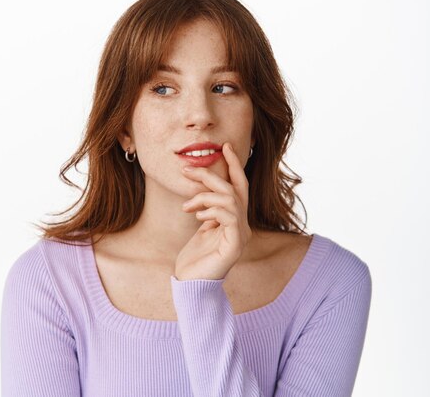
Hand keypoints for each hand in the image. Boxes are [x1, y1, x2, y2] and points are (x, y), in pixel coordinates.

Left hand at [176, 142, 252, 280]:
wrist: (191, 284)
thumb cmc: (194, 258)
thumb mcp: (200, 227)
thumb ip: (206, 209)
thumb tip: (202, 192)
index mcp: (235, 220)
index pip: (238, 187)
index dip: (233, 165)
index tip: (224, 146)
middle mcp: (242, 226)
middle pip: (235, 189)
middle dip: (211, 175)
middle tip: (187, 169)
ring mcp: (240, 236)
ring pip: (230, 200)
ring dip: (205, 196)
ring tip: (187, 205)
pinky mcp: (234, 246)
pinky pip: (229, 216)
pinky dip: (212, 210)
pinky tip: (198, 216)